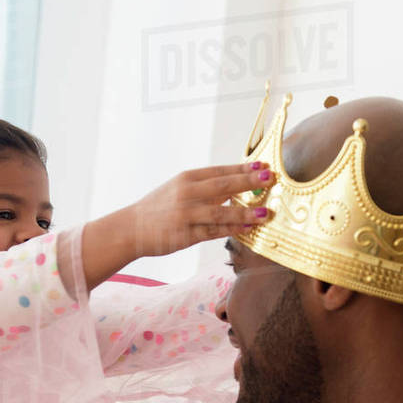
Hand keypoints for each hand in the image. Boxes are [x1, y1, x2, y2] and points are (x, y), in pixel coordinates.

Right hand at [123, 162, 275, 257]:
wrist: (131, 228)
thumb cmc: (159, 208)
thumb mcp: (178, 189)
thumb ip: (205, 187)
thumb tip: (236, 184)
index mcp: (186, 179)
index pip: (220, 171)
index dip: (243, 169)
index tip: (263, 167)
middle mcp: (187, 194)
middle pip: (223, 186)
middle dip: (249, 183)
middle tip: (271, 180)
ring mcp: (186, 215)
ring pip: (221, 213)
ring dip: (245, 212)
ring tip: (265, 212)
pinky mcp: (185, 235)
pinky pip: (213, 232)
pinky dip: (232, 230)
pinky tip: (248, 229)